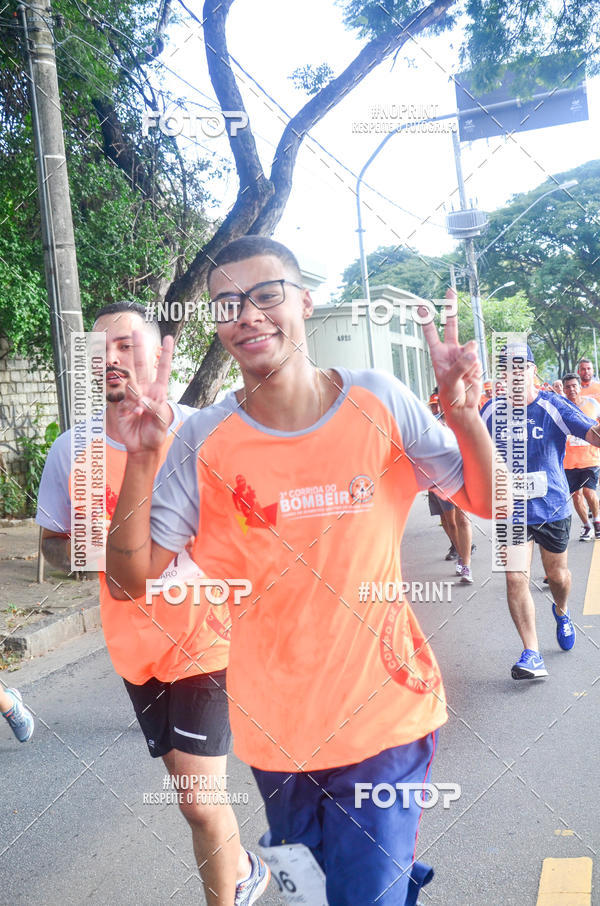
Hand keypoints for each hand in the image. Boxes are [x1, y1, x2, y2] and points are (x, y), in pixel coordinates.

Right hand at [115, 330, 173, 453]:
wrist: (143, 447)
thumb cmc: (156, 433)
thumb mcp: (163, 421)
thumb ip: (156, 408)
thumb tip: (144, 398)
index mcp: (159, 391)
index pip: (162, 369)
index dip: (165, 354)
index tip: (168, 339)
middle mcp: (145, 390)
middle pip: (142, 366)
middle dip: (139, 349)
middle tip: (136, 331)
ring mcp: (133, 397)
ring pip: (131, 384)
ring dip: (136, 396)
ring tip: (142, 412)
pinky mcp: (122, 406)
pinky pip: (125, 400)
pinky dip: (131, 407)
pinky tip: (136, 415)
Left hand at [420, 301, 481, 419]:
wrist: (463, 405)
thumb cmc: (450, 394)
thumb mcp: (451, 380)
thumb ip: (461, 365)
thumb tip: (472, 350)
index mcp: (438, 354)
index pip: (431, 333)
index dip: (427, 319)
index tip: (421, 305)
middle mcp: (450, 350)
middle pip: (451, 324)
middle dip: (451, 307)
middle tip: (450, 289)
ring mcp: (463, 354)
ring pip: (470, 346)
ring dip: (469, 359)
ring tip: (464, 375)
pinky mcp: (474, 360)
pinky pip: (477, 358)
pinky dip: (475, 367)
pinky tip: (470, 377)